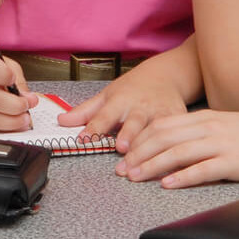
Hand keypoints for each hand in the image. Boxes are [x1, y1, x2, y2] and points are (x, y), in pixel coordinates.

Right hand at [0, 50, 35, 131]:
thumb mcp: (6, 65)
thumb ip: (18, 81)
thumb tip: (29, 100)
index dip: (4, 75)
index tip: (13, 79)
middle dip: (15, 106)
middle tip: (27, 105)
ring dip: (11, 122)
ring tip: (24, 119)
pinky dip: (3, 128)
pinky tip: (13, 123)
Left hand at [57, 71, 188, 153]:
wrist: (165, 76)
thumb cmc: (132, 88)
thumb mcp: (107, 95)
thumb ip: (85, 112)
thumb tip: (61, 122)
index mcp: (120, 100)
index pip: (105, 115)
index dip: (94, 127)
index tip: (84, 139)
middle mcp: (141, 107)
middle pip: (134, 122)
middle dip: (128, 134)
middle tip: (121, 148)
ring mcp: (160, 113)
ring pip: (156, 130)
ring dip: (148, 146)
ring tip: (141, 162)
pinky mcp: (177, 120)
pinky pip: (175, 135)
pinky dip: (172, 147)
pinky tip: (168, 161)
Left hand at [117, 109, 238, 187]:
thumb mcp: (230, 127)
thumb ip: (205, 133)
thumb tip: (181, 145)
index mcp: (207, 118)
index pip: (163, 125)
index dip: (139, 139)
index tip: (123, 153)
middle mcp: (210, 128)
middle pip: (163, 138)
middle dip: (137, 153)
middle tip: (120, 169)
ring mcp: (223, 144)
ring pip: (177, 152)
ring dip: (151, 165)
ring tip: (134, 177)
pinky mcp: (236, 162)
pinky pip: (203, 169)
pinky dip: (182, 177)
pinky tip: (167, 184)